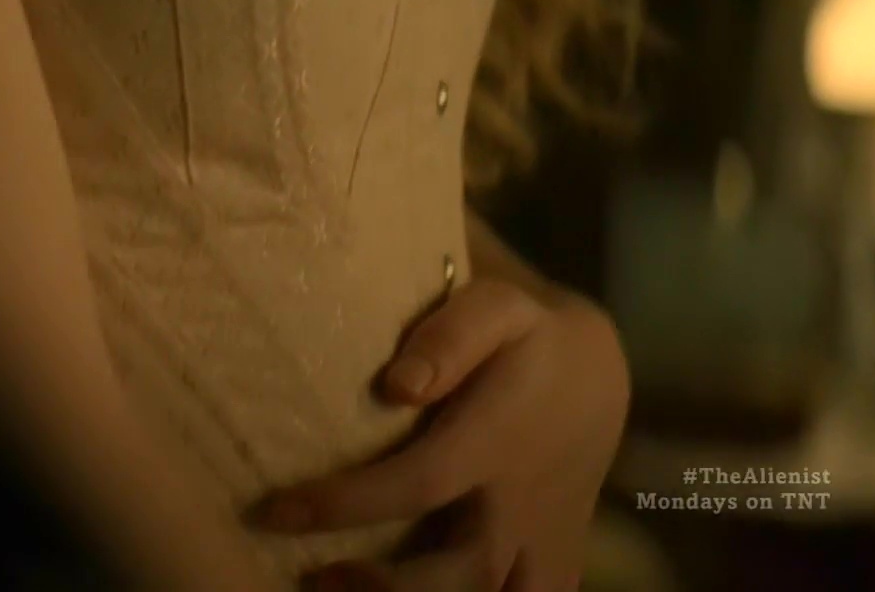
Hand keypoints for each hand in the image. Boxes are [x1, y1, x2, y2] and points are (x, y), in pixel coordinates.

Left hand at [252, 280, 629, 591]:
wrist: (598, 376)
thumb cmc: (526, 338)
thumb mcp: (498, 310)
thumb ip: (450, 337)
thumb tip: (399, 383)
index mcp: (495, 442)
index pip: (418, 484)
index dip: (345, 504)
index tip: (276, 510)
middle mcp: (519, 503)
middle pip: (459, 572)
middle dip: (385, 589)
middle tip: (313, 579)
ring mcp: (540, 540)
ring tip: (343, 591)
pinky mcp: (550, 561)